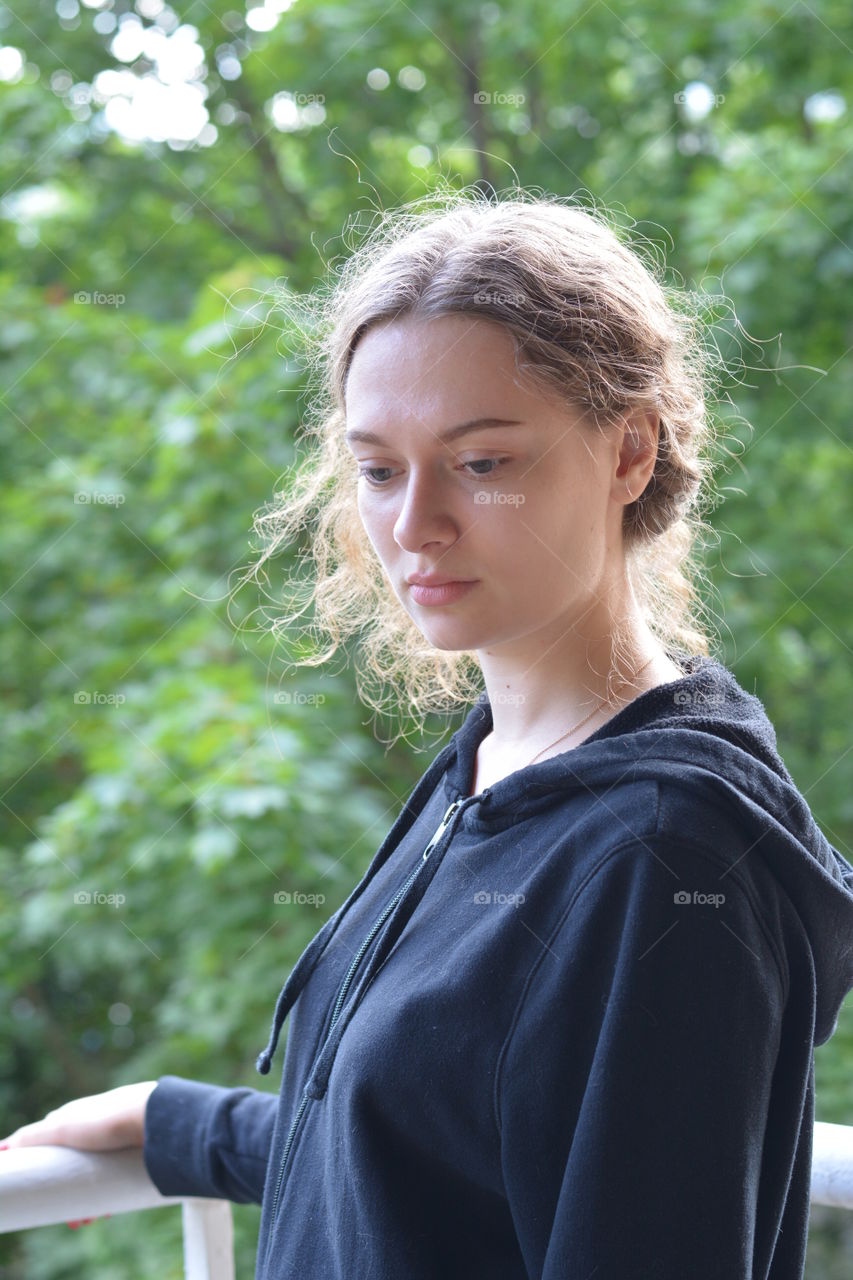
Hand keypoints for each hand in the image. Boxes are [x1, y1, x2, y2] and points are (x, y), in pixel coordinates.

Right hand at [0, 1080, 159, 1228]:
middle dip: (70, 1198)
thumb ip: (32, 1137)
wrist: (155, 1117)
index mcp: (71, 1117)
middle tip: (75, 1223)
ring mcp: (112, 1137)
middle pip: (73, 1169)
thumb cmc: (107, 1117)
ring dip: (90, 1201)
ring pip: (94, 1176)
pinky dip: (109, 1193)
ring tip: (94, 1220)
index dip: (43, 1176)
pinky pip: (115, 1176)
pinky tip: (111, 1208)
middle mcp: (91, 1126)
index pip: (48, 1149)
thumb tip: (4, 1147)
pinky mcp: (131, 1147)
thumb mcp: (62, 1127)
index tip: (43, 1201)